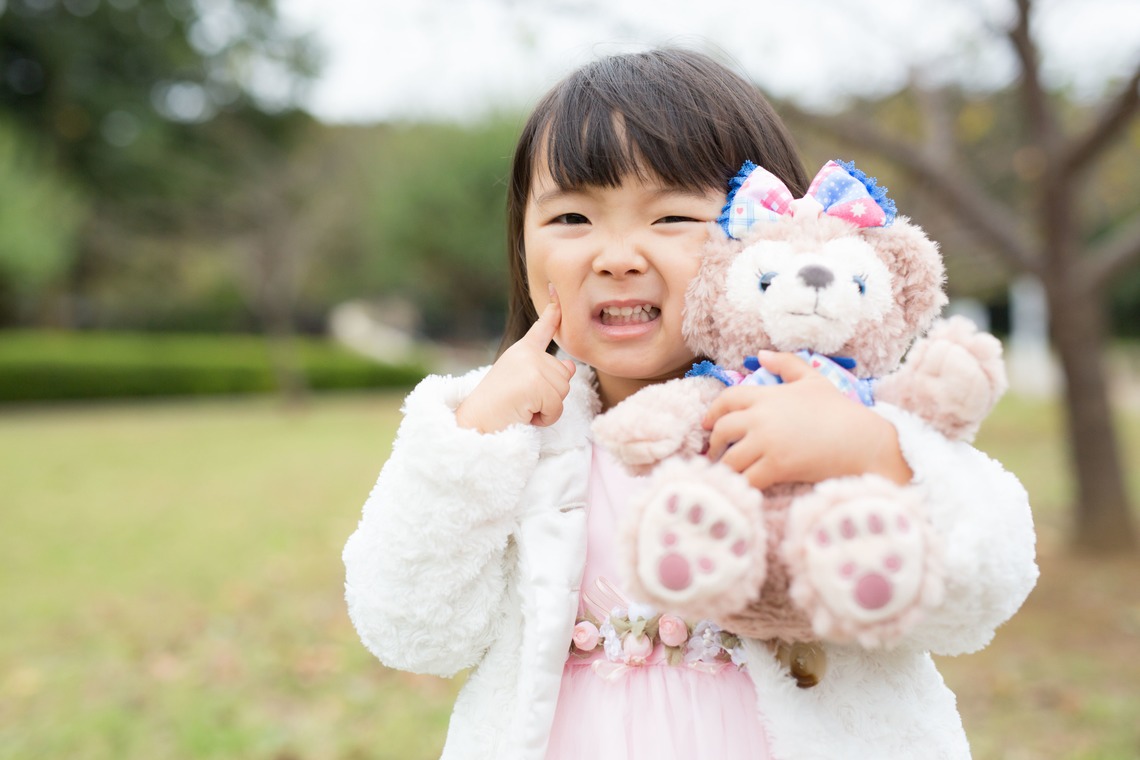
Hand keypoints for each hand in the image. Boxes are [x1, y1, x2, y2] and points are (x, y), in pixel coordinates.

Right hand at [455, 294, 575, 432]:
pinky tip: (525, 415)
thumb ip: (547, 372)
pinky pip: (557, 408)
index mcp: (522, 351)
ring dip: (547, 409)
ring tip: (522, 408)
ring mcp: (532, 366)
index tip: (557, 292)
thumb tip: (571, 366)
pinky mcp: (536, 384)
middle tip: (523, 401)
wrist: (476, 422)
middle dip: (550, 396)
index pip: (542, 328)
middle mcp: (528, 354)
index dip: (553, 312)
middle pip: (564, 376)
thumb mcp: (523, 384)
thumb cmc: (496, 406)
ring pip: (563, 393)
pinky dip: (545, 419)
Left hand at [702, 351, 912, 489]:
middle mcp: (762, 418)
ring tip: (725, 474)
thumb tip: (761, 354)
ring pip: (729, 459)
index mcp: (768, 396)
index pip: (727, 399)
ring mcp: (767, 443)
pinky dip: (740, 485)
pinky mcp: (776, 467)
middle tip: (714, 454)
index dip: (712, 412)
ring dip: (724, 468)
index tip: (707, 424)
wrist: (862, 440)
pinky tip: (741, 488)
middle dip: (714, 444)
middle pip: (722, 430)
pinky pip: (746, 479)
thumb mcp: (813, 379)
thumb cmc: (840, 411)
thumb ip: (786, 364)